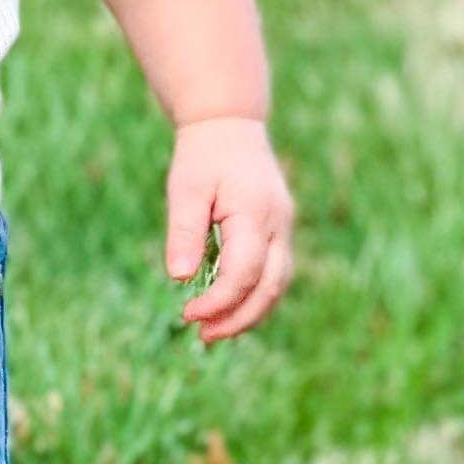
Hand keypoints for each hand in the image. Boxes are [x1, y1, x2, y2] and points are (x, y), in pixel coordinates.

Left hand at [164, 114, 294, 339]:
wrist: (229, 126)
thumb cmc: (203, 157)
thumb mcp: (185, 189)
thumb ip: (185, 232)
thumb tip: (179, 277)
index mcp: (256, 213)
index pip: (243, 273)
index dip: (218, 301)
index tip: (187, 313)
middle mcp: (279, 225)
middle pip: (270, 287)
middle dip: (238, 319)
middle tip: (203, 337)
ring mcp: (285, 230)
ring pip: (278, 285)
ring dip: (249, 314)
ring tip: (213, 332)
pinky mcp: (280, 234)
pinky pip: (275, 275)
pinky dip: (255, 299)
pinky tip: (227, 312)